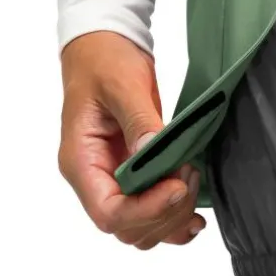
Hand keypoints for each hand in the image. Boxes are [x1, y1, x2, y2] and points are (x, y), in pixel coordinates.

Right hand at [58, 31, 205, 248]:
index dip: (146, 209)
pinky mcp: (134, 177)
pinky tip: (194, 214)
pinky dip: (175, 219)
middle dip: (165, 211)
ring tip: (192, 177)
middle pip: (128, 227)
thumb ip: (138, 121)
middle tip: (189, 174)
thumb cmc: (104, 61)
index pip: (109, 212)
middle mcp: (94, 178)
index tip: (177, 185)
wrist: (104, 47)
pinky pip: (152, 214)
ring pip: (142, 228)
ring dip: (173, 215)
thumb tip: (152, 152)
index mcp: (81, 160)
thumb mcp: (121, 84)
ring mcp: (113, 180)